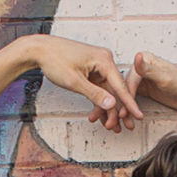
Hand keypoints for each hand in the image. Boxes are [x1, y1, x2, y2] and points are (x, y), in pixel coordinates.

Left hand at [15, 34, 142, 131]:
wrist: (38, 50)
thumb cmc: (54, 59)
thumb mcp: (74, 81)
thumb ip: (94, 94)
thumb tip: (111, 104)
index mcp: (103, 60)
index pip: (120, 86)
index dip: (129, 104)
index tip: (138, 116)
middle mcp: (104, 60)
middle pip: (115, 90)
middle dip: (117, 110)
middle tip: (120, 127)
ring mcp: (97, 65)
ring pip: (107, 91)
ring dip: (107, 108)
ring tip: (110, 125)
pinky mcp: (90, 69)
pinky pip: (99, 87)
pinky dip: (99, 100)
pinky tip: (101, 115)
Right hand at [125, 51, 176, 115]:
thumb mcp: (165, 77)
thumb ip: (149, 69)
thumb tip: (137, 56)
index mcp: (145, 59)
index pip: (130, 79)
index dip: (126, 95)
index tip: (124, 108)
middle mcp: (142, 67)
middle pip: (126, 87)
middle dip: (122, 104)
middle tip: (119, 117)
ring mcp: (143, 79)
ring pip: (127, 94)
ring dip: (124, 108)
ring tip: (122, 121)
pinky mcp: (145, 89)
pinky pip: (133, 99)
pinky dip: (129, 108)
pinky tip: (127, 117)